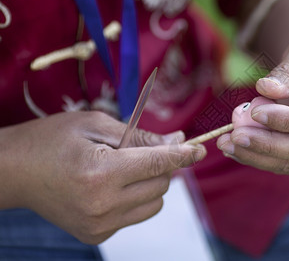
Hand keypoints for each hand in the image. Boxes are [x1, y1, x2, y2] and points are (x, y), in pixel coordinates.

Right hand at [0, 111, 204, 243]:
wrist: (15, 172)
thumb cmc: (52, 139)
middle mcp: (103, 205)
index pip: (158, 164)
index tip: (199, 149)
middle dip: (162, 165)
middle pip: (161, 185)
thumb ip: (140, 136)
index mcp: (101, 173)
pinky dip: (135, 199)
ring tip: (125, 169)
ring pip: (154, 203)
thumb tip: (177, 142)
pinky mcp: (96, 235)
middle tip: (145, 151)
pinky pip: (136, 215)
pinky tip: (112, 186)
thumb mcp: (95, 124)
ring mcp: (100, 225)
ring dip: (152, 183)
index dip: (183, 155)